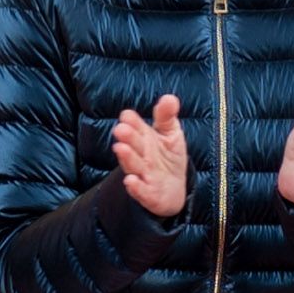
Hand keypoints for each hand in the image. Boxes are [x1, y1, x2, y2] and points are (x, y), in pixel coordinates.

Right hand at [111, 95, 189, 218]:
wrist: (173, 190)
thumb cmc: (168, 158)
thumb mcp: (170, 134)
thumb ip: (167, 116)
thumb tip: (169, 97)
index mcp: (144, 138)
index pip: (135, 127)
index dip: (131, 122)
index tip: (127, 116)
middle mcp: (140, 155)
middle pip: (132, 145)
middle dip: (127, 138)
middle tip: (121, 129)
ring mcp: (143, 175)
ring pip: (133, 166)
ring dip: (127, 158)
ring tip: (120, 148)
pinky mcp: (148, 194)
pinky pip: (140, 191)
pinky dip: (135, 187)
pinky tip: (130, 181)